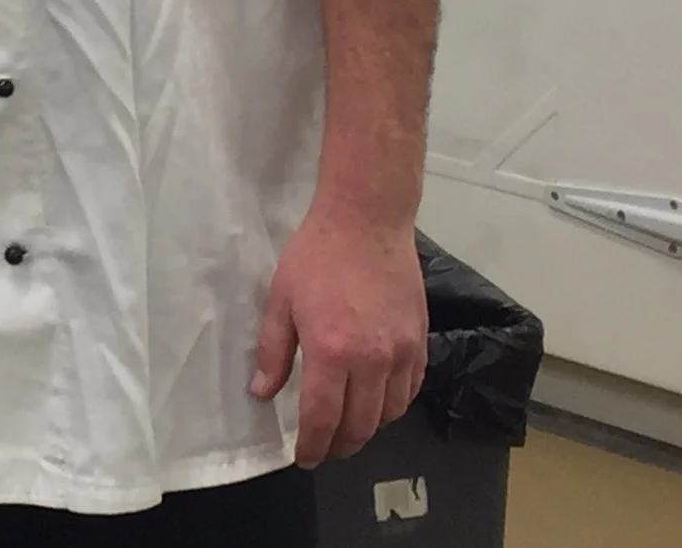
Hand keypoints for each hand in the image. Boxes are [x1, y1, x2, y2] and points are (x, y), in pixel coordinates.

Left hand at [251, 208, 426, 466]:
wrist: (366, 222)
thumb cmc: (316, 257)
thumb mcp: (281, 301)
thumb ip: (273, 352)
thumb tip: (262, 392)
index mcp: (331, 352)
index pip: (323, 419)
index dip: (313, 446)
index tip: (304, 458)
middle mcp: (372, 361)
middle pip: (361, 425)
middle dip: (340, 446)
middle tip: (324, 449)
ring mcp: (401, 353)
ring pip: (389, 414)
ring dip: (368, 430)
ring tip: (348, 430)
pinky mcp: (419, 342)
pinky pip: (410, 390)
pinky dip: (393, 406)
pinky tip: (378, 404)